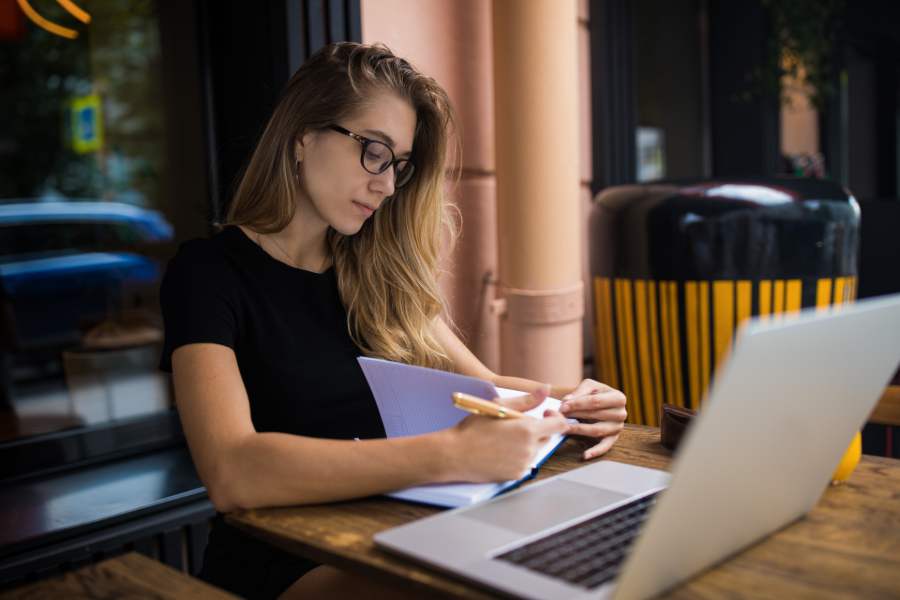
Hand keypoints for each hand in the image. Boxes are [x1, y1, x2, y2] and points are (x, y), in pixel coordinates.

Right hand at [448, 387, 568, 481]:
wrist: (455, 455)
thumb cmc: (473, 428)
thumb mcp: (498, 406)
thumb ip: (526, 400)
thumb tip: (546, 389)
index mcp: (528, 430)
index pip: (559, 425)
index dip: (555, 418)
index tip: (544, 414)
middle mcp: (529, 449)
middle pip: (547, 437)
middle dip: (536, 430)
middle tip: (513, 425)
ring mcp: (524, 464)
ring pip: (535, 450)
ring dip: (526, 443)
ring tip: (502, 439)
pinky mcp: (516, 475)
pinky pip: (525, 463)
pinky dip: (517, 456)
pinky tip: (499, 451)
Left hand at [559, 379, 626, 459]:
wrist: (601, 402)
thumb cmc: (595, 393)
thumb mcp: (589, 386)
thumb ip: (579, 392)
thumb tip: (566, 401)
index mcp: (618, 398)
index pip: (595, 401)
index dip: (577, 404)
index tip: (562, 406)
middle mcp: (621, 413)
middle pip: (595, 415)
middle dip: (575, 415)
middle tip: (560, 415)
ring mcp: (618, 427)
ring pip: (596, 430)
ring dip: (578, 429)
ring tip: (564, 428)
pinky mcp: (613, 438)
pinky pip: (604, 446)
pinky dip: (595, 451)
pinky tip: (585, 455)